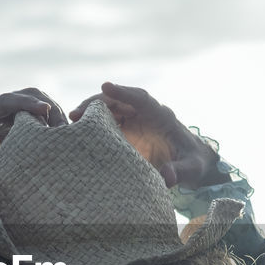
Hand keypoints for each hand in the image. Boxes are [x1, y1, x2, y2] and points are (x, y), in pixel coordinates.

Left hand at [0, 87, 66, 169]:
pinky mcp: (13, 119)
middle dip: (48, 107)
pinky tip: (60, 136)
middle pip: (27, 95)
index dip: (26, 103)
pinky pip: (35, 113)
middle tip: (64, 129)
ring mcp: (6, 111)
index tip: (45, 110)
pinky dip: (49, 120)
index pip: (6, 101)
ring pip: (35, 101)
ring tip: (67, 134)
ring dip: (53, 113)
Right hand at [69, 82, 228, 188]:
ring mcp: (134, 122)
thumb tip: (167, 177)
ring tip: (71, 120)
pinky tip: (78, 131)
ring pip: (110, 110)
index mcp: (162, 116)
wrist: (191, 163)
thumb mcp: (191, 169)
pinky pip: (107, 123)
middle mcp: (145, 114)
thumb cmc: (193, 163)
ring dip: (91, 112)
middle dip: (98, 103)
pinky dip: (93, 125)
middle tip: (77, 112)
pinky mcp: (126, 132)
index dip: (123, 92)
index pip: (141, 99)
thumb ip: (180, 171)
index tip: (105, 87)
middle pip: (119, 101)